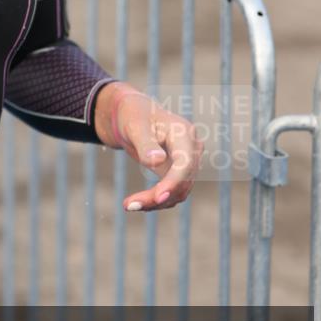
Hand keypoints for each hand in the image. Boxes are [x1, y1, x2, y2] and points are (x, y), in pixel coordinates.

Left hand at [95, 82, 202, 211]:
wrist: (135, 115)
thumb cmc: (134, 116)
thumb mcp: (135, 126)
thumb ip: (146, 143)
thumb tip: (158, 161)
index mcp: (184, 133)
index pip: (185, 163)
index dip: (173, 182)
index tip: (157, 198)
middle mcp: (192, 149)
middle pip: (182, 181)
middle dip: (157, 197)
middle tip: (128, 205)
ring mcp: (189, 162)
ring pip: (179, 192)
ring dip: (156, 202)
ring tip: (128, 204)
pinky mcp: (181, 173)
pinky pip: (173, 192)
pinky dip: (156, 200)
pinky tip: (136, 201)